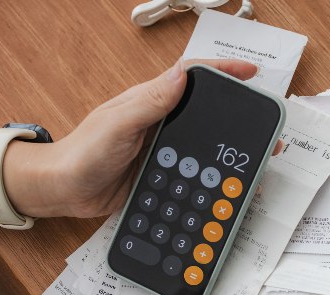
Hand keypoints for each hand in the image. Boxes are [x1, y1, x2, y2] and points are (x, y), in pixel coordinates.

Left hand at [3, 59, 263, 217]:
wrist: (63, 190)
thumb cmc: (82, 153)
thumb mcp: (117, 124)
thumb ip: (149, 103)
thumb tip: (181, 77)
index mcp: (151, 101)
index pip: (193, 77)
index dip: (223, 71)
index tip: (251, 73)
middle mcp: (161, 121)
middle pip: (207, 110)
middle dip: (239, 114)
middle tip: (266, 128)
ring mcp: (162, 148)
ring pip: (205, 143)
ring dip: (229, 150)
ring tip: (255, 161)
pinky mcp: (161, 173)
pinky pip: (194, 171)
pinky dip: (213, 177)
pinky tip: (225, 188)